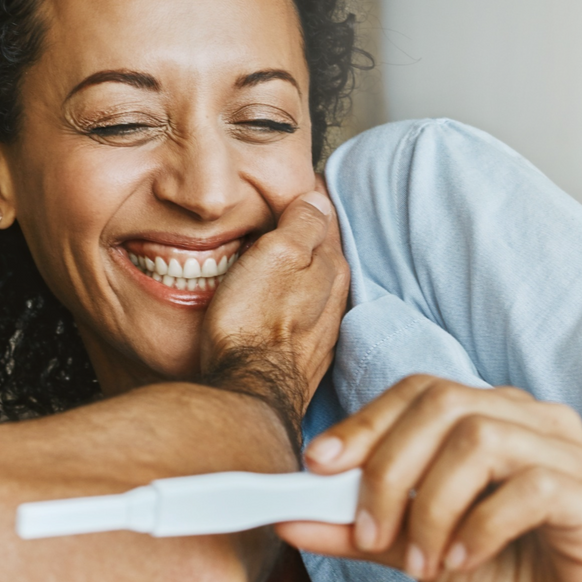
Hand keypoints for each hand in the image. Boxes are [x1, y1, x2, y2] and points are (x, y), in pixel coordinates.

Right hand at [199, 189, 348, 446]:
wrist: (247, 393)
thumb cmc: (253, 324)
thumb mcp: (275, 256)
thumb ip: (300, 223)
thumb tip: (317, 198)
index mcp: (330, 268)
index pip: (325, 220)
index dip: (308, 201)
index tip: (294, 188)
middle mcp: (334, 300)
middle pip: (323, 254)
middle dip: (307, 236)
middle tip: (284, 216)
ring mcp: (320, 332)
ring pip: (314, 288)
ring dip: (299, 272)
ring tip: (276, 258)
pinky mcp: (301, 358)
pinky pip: (301, 317)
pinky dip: (290, 303)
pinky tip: (274, 305)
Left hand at [282, 375, 581, 581]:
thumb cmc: (498, 581)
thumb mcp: (410, 550)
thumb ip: (355, 528)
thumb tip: (287, 518)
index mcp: (490, 417)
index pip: (418, 391)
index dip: (364, 423)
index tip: (319, 468)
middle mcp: (533, 423)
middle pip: (443, 405)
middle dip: (389, 469)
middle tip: (371, 533)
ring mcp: (571, 457)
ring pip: (481, 440)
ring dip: (432, 506)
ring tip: (420, 561)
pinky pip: (530, 489)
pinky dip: (479, 527)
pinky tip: (461, 562)